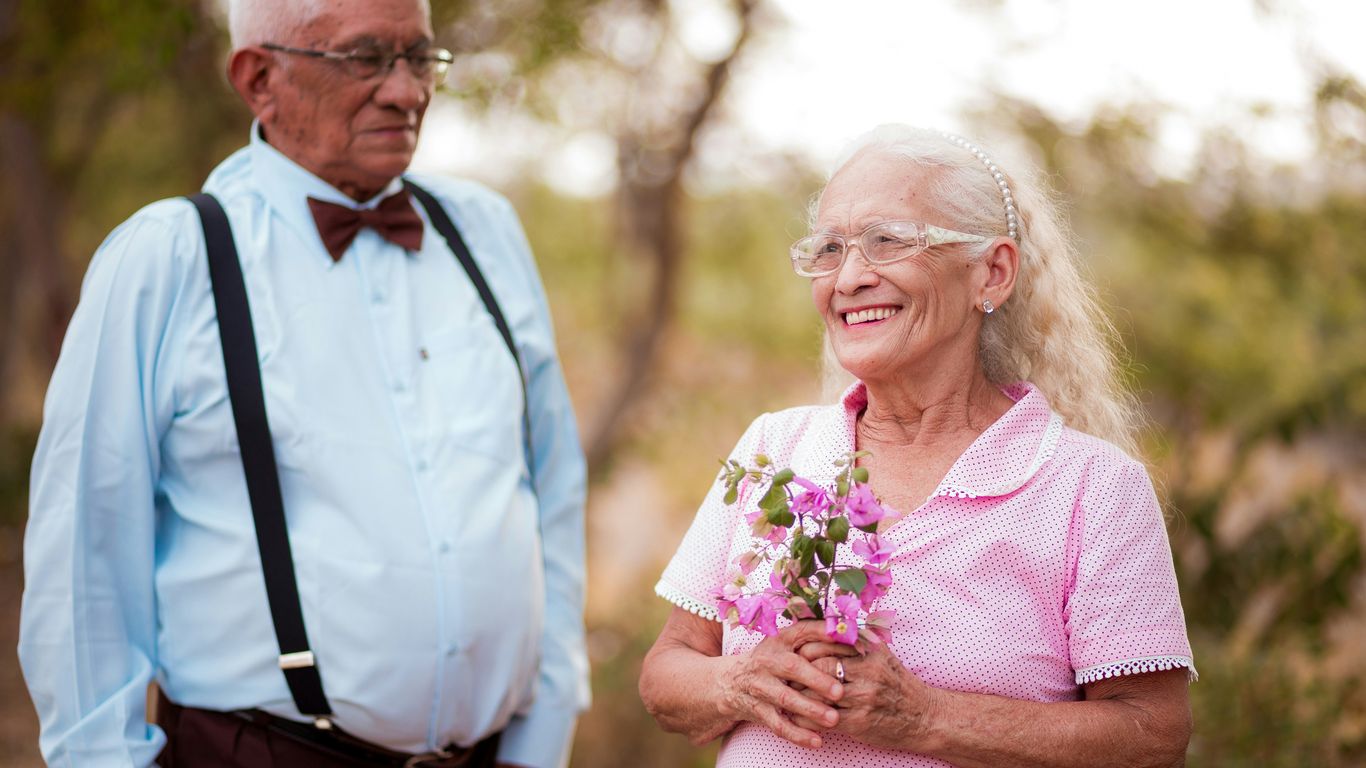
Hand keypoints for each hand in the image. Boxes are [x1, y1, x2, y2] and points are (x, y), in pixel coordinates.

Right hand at [717, 620, 845, 748]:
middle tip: (839, 692)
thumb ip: (816, 635)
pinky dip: (797, 734)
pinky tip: (816, 741)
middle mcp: (767, 661)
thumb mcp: (788, 641)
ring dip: (809, 710)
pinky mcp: (759, 710)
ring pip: (785, 699)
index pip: (802, 633)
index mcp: (779, 641)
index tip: (850, 648)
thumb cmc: (772, 658)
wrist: (731, 682)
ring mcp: (761, 687)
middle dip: (816, 680)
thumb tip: (849, 631)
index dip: (824, 638)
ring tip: (833, 719)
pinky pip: (778, 724)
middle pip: (792, 668)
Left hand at [791, 630, 937, 751]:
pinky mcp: (859, 721)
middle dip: (798, 671)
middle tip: (784, 674)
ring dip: (798, 695)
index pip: (826, 642)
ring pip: (818, 693)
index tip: (792, 651)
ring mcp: (864, 696)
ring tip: (786, 694)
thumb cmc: (897, 684)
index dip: (804, 646)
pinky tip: (798, 716)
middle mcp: (868, 670)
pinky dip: (807, 718)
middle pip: (819, 666)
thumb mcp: (881, 655)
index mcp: (869, 649)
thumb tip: (824, 625)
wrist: (924, 717)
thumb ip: (855, 640)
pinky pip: (824, 718)